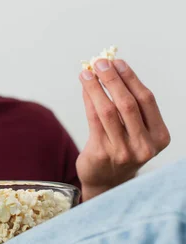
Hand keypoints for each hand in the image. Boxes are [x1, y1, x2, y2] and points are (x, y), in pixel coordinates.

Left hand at [77, 59, 169, 200]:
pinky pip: (93, 120)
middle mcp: (145, 145)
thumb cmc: (122, 148)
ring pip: (108, 111)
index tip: (118, 62)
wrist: (107, 181)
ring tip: (87, 73)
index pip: (147, 100)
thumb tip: (110, 69)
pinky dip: (88, 100)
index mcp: (159, 137)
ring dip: (96, 87)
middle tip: (100, 62)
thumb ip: (129, 104)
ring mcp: (123, 151)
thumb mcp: (135, 130)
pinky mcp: (102, 153)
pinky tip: (84, 88)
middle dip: (112, 79)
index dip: (131, 78)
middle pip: (128, 103)